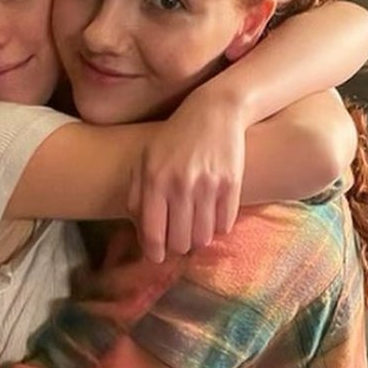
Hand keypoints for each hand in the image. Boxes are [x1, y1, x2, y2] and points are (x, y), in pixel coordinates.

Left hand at [127, 88, 245, 262]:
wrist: (214, 111)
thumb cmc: (174, 138)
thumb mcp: (145, 160)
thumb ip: (136, 196)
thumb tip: (140, 232)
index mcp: (154, 181)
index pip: (153, 234)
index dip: (155, 252)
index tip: (158, 256)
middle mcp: (180, 185)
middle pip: (180, 242)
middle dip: (178, 245)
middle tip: (179, 238)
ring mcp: (207, 185)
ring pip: (203, 238)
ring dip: (199, 238)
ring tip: (196, 227)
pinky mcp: (231, 184)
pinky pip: (224, 225)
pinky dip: (218, 227)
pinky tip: (213, 215)